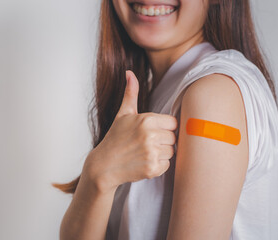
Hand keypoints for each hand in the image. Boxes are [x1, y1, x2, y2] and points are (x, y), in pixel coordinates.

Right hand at [85, 70, 177, 192]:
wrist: (104, 165)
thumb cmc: (115, 138)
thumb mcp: (123, 114)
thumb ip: (131, 93)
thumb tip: (129, 72)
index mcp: (146, 120)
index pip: (172, 122)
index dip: (164, 128)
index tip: (151, 132)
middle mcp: (150, 136)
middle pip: (173, 138)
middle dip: (163, 141)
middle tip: (146, 144)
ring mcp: (151, 153)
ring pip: (171, 152)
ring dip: (161, 154)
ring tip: (144, 153)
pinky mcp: (152, 169)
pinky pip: (167, 165)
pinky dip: (158, 166)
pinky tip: (144, 162)